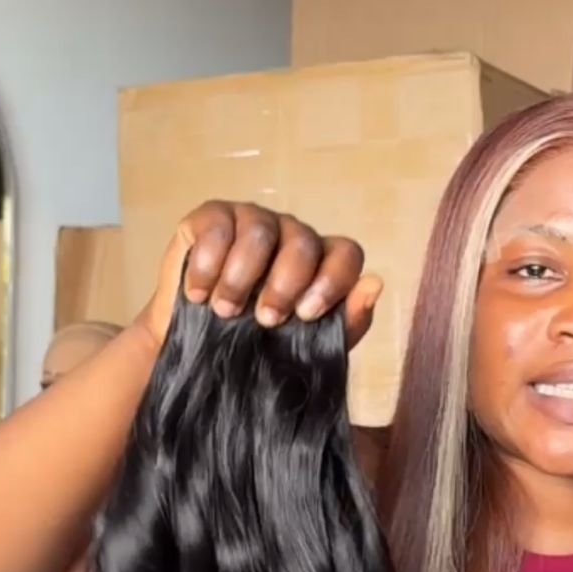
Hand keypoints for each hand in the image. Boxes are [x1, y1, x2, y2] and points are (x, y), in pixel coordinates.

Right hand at [138, 201, 381, 349]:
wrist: (199, 354)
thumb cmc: (261, 348)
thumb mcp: (308, 346)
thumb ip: (347, 321)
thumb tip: (375, 284)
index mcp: (322, 262)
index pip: (346, 253)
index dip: (331, 281)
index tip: (306, 315)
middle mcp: (292, 235)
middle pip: (302, 241)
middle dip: (283, 285)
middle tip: (265, 321)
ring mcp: (253, 220)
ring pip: (260, 231)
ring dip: (241, 279)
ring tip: (226, 312)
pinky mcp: (212, 217)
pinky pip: (217, 227)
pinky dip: (207, 265)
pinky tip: (198, 294)